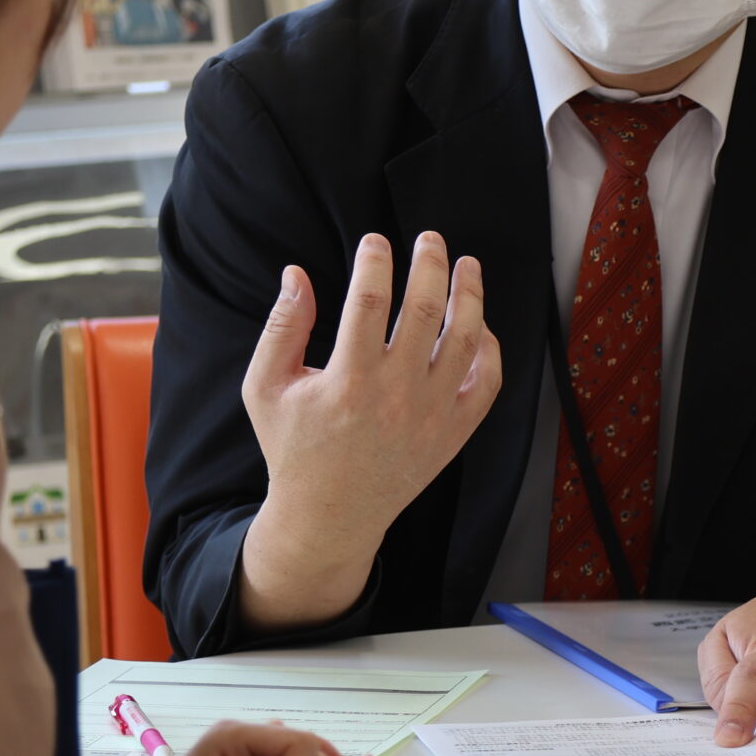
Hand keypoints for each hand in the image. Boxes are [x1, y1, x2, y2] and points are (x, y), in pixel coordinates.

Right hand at [239, 232, 503, 626]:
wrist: (330, 516)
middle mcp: (397, 397)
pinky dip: (489, 348)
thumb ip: (282, 328)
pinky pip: (488, 381)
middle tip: (430, 239)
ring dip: (470, 295)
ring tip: (467, 266)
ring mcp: (433, 415)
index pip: (369, 303)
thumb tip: (295, 274)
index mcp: (349, 382)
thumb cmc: (294, 447)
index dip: (375, 263)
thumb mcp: (266, 387)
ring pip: (466, 340)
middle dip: (431, 265)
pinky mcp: (455, 433)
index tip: (375, 240)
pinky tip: (478, 323)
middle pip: (426, 311)